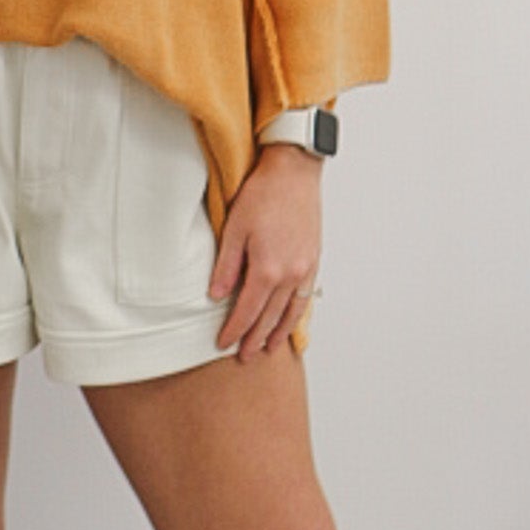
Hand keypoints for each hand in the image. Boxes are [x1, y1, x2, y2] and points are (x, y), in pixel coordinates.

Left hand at [208, 145, 322, 362]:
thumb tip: (216, 296)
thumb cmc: (263, 194)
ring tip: (267, 349)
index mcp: (267, 268)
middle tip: (244, 356)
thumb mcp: (234, 228)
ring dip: (277, 333)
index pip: (247, 311)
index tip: (223, 344)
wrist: (294, 172)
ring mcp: (305, 270)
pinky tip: (289, 321)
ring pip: (290, 312)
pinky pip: (304, 298)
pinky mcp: (313, 261)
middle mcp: (290, 275)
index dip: (234, 330)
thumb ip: (226, 266)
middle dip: (255, 339)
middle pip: (269, 317)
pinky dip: (295, 315)